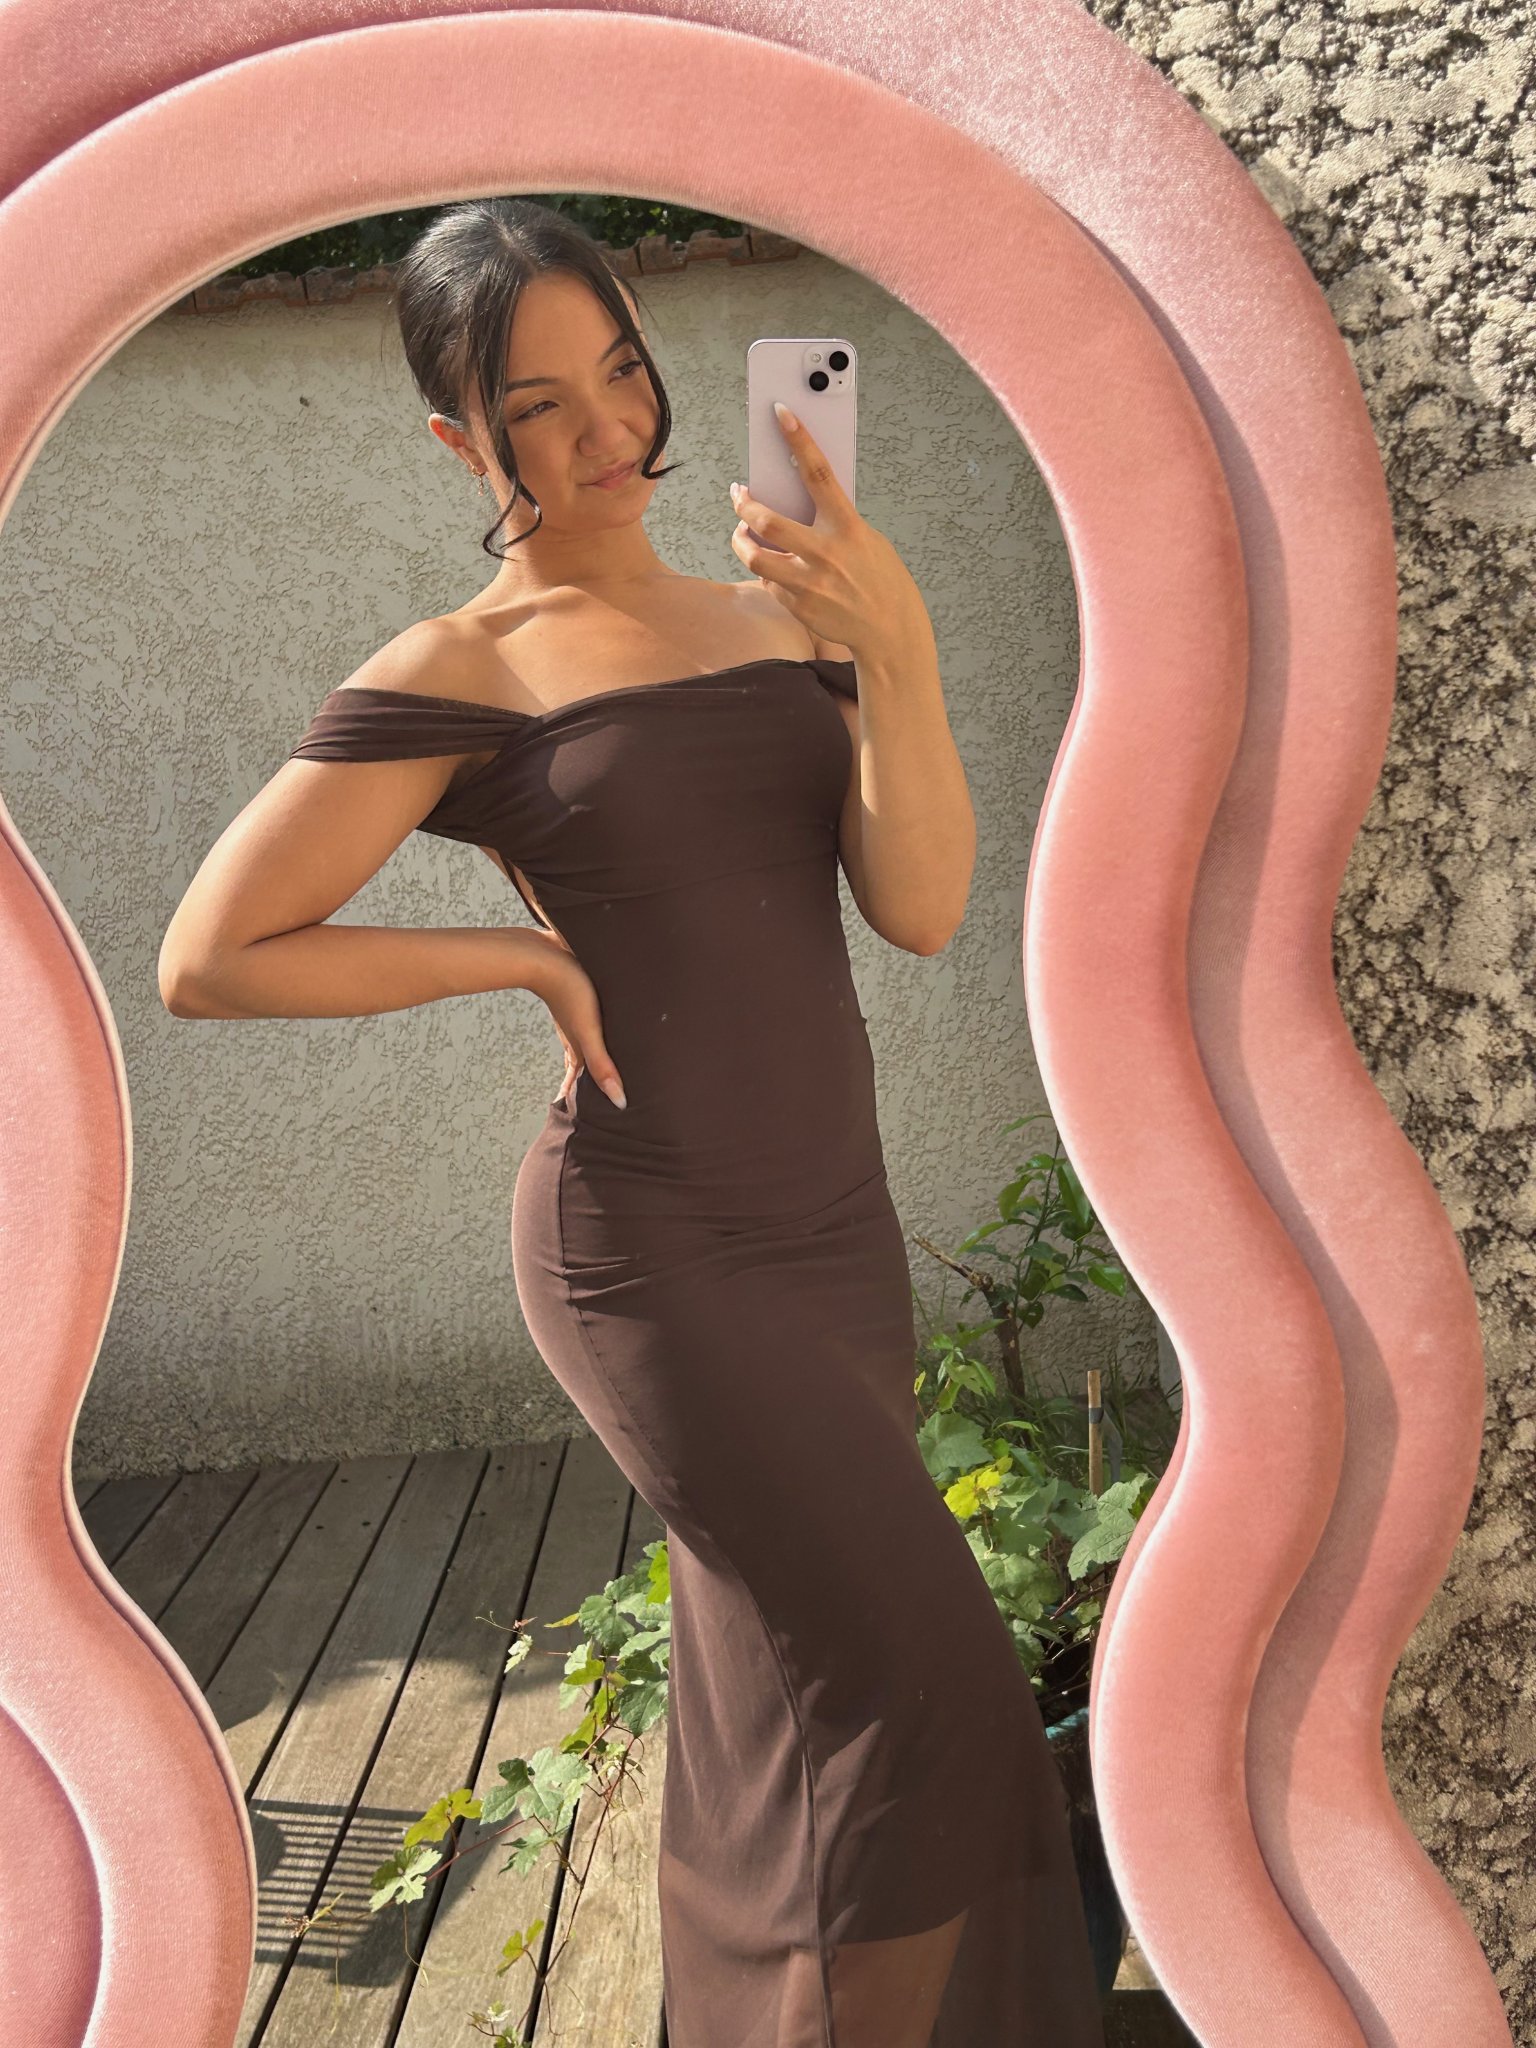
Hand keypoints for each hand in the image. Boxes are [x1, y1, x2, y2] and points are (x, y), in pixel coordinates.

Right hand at [511, 927, 626, 1108]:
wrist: (543, 953)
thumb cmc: (569, 989)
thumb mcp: (589, 1032)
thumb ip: (602, 1065)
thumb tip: (619, 1102)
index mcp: (578, 1046)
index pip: (579, 1081)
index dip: (580, 1099)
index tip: (580, 1117)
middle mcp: (575, 1034)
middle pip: (583, 1064)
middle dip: (588, 1082)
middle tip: (596, 1098)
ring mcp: (575, 1015)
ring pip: (584, 1042)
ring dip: (591, 1056)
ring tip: (599, 1065)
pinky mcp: (578, 995)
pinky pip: (586, 1020)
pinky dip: (592, 1030)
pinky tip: (599, 1021)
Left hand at [728, 404, 931, 665]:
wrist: (889, 632)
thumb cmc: (880, 579)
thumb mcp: (868, 540)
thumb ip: (835, 521)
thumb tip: (801, 500)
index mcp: (848, 528)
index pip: (819, 474)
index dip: (799, 440)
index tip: (781, 414)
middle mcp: (826, 554)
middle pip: (768, 521)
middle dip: (744, 505)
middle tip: (739, 495)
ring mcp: (810, 583)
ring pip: (755, 555)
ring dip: (741, 540)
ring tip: (742, 533)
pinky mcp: (799, 607)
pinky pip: (770, 583)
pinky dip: (768, 572)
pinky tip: (775, 569)